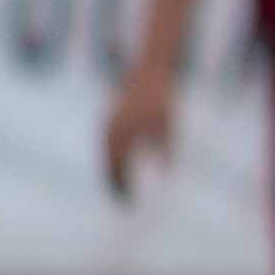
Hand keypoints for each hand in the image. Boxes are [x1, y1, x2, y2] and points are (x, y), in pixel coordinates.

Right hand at [101, 63, 178, 201]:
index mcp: (125, 132)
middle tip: (122, 203)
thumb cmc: (162, 100)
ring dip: (110, 172)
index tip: (130, 202)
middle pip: (109, 163)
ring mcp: (109, 122)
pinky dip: (110, 159)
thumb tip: (166, 175)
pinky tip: (118, 168)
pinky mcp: (111, 118)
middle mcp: (112, 128)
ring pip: (105, 154)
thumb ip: (165, 151)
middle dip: (115, 184)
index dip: (124, 186)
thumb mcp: (169, 127)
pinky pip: (106, 144)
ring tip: (117, 190)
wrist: (150, 72)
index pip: (120, 166)